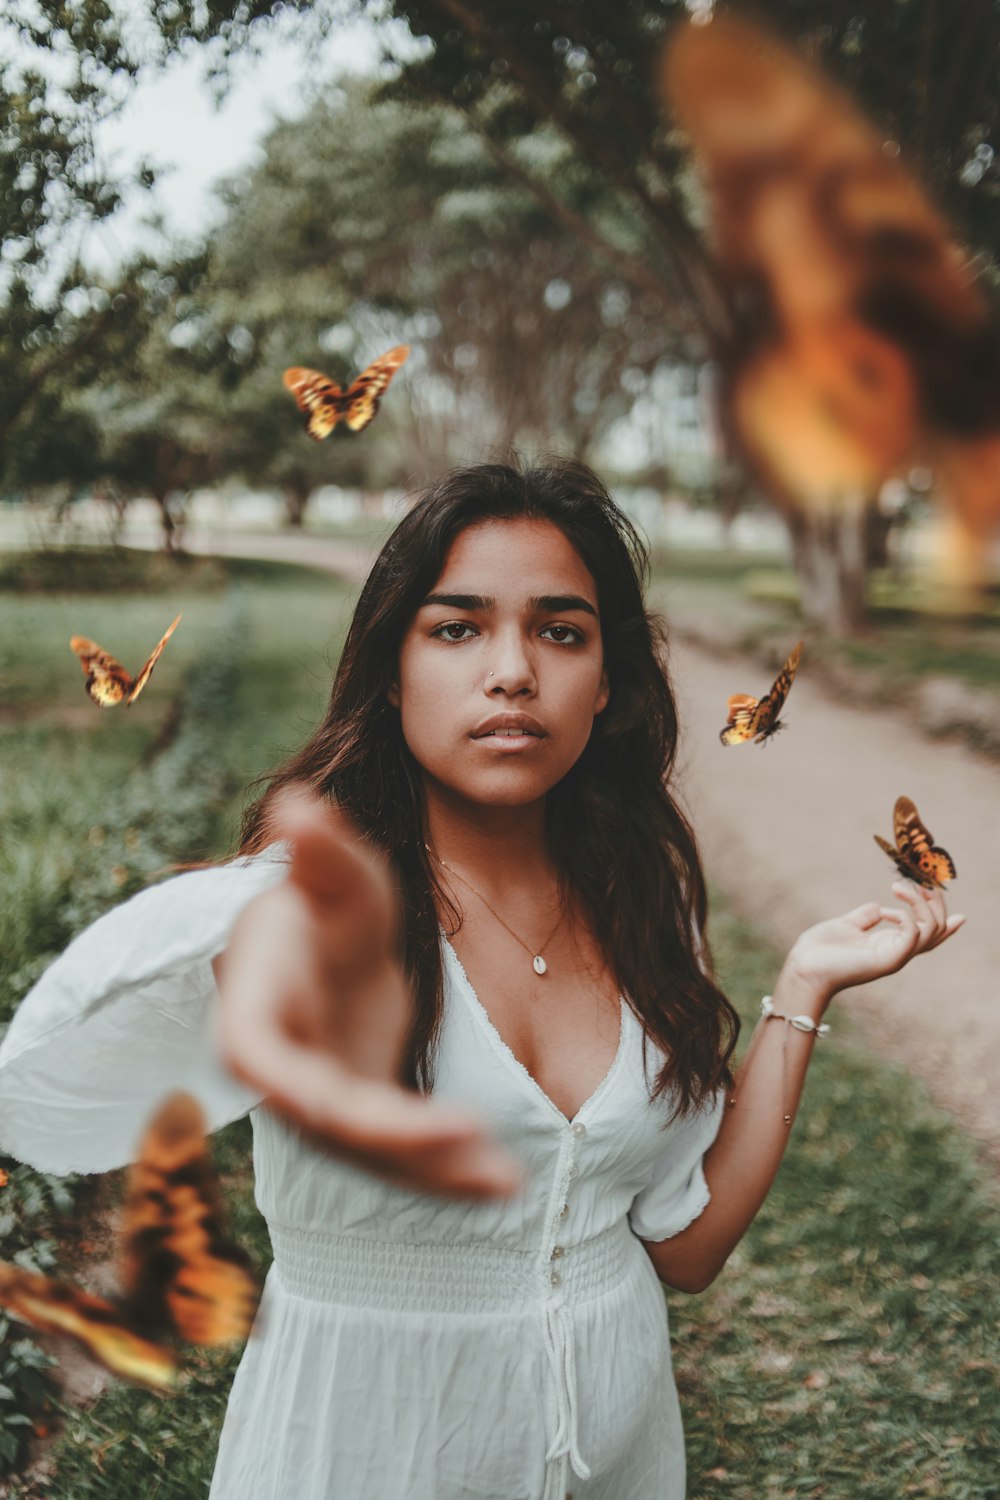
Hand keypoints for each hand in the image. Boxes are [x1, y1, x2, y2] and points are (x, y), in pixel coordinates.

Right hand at [213, 790, 519, 1199]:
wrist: (331, 946)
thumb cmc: (324, 902)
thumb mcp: (333, 873)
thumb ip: (321, 851)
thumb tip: (298, 805)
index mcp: (256, 1011)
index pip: (257, 1060)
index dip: (301, 1090)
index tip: (346, 1110)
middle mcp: (283, 1073)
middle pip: (330, 1120)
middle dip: (395, 1139)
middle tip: (468, 1143)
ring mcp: (323, 1104)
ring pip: (374, 1153)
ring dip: (435, 1173)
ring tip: (505, 1182)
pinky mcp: (365, 1120)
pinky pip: (403, 1154)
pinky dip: (448, 1170)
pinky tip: (504, 1181)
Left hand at [782, 882, 965, 1009]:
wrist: (803, 968)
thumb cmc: (820, 951)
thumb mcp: (847, 926)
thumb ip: (865, 917)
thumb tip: (878, 907)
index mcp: (889, 944)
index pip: (928, 937)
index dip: (946, 925)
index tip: (959, 913)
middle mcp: (897, 951)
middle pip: (936, 930)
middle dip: (935, 903)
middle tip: (921, 883)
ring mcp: (895, 957)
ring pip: (931, 929)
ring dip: (920, 902)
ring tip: (897, 887)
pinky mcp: (888, 960)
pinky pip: (912, 935)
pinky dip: (904, 916)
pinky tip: (885, 911)